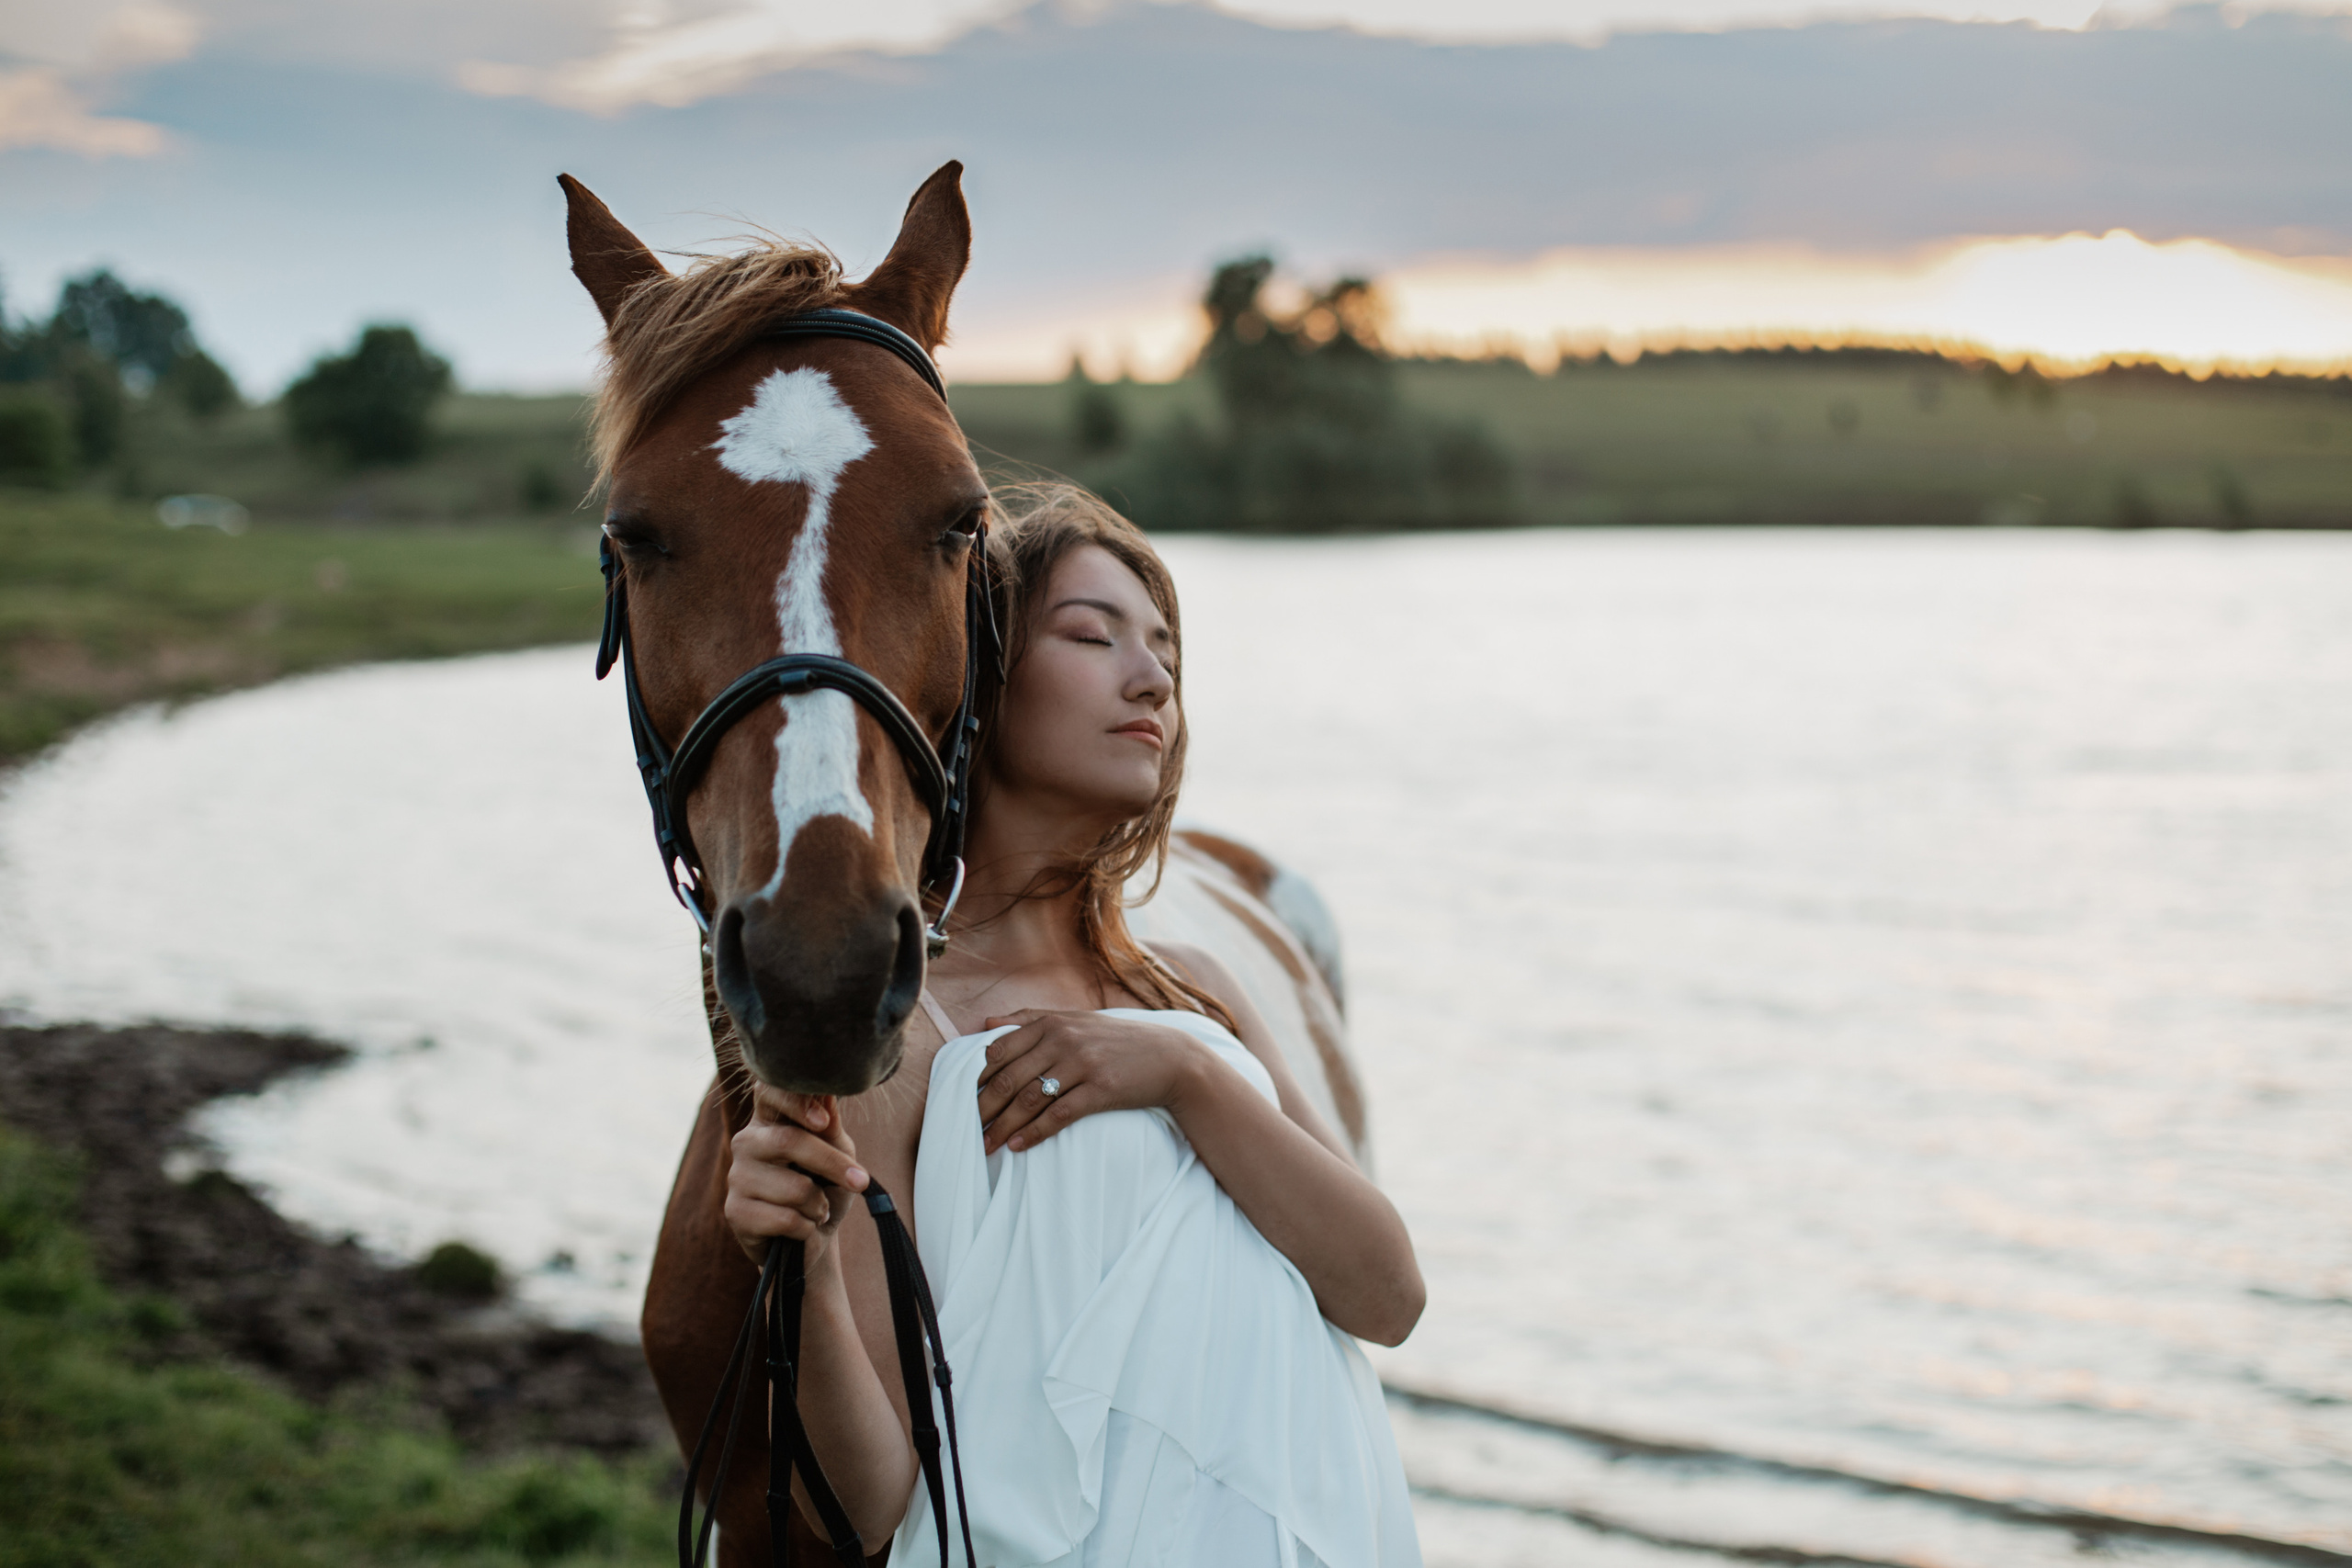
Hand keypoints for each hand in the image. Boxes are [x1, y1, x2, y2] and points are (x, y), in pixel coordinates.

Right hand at [724, 1088, 869, 1266]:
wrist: (811, 1239)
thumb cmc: (825, 1187)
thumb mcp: (838, 1152)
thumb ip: (831, 1126)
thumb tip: (829, 1094)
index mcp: (769, 1119)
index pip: (768, 1090)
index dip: (794, 1101)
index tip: (822, 1121)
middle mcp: (746, 1142)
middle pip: (788, 1141)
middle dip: (831, 1164)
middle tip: (859, 1181)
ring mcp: (737, 1176)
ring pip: (793, 1187)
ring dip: (819, 1204)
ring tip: (816, 1209)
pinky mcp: (735, 1211)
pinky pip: (785, 1219)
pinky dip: (806, 1227)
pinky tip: (800, 1227)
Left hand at [975, 1010, 1206, 1154]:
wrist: (1169, 1057)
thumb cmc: (1116, 1040)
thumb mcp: (1074, 1020)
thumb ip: (1028, 1019)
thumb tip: (985, 1023)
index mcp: (1052, 1022)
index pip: (999, 1050)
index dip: (977, 1078)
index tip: (963, 1099)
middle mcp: (1064, 1039)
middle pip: (1009, 1078)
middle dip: (983, 1107)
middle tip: (967, 1129)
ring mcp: (1083, 1064)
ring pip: (1029, 1099)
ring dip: (1003, 1126)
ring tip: (986, 1145)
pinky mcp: (1100, 1090)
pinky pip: (1057, 1115)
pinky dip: (1033, 1133)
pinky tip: (1018, 1146)